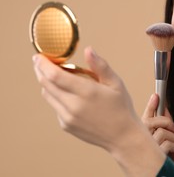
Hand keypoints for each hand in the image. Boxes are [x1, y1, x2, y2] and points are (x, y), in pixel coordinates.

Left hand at [32, 47, 166, 175]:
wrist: (122, 136)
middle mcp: (73, 106)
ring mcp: (67, 118)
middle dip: (40, 70)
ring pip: (48, 95)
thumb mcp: (116, 83)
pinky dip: (56, 95)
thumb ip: (100, 65)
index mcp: (87, 92)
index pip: (55, 76)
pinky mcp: (66, 125)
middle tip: (40, 60)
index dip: (44, 64)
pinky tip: (68, 92)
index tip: (39, 55)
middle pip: (46, 84)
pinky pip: (55, 106)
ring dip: (47, 82)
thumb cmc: (121, 107)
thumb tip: (88, 49)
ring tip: (54, 73)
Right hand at [142, 94, 173, 175]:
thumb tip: (165, 108)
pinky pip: (167, 144)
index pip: (144, 120)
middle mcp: (141, 146)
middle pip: (150, 122)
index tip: (156, 95)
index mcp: (143, 140)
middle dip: (166, 122)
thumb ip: (166, 126)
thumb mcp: (171, 141)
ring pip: (161, 133)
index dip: (150, 106)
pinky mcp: (155, 159)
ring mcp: (147, 153)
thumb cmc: (172, 163)